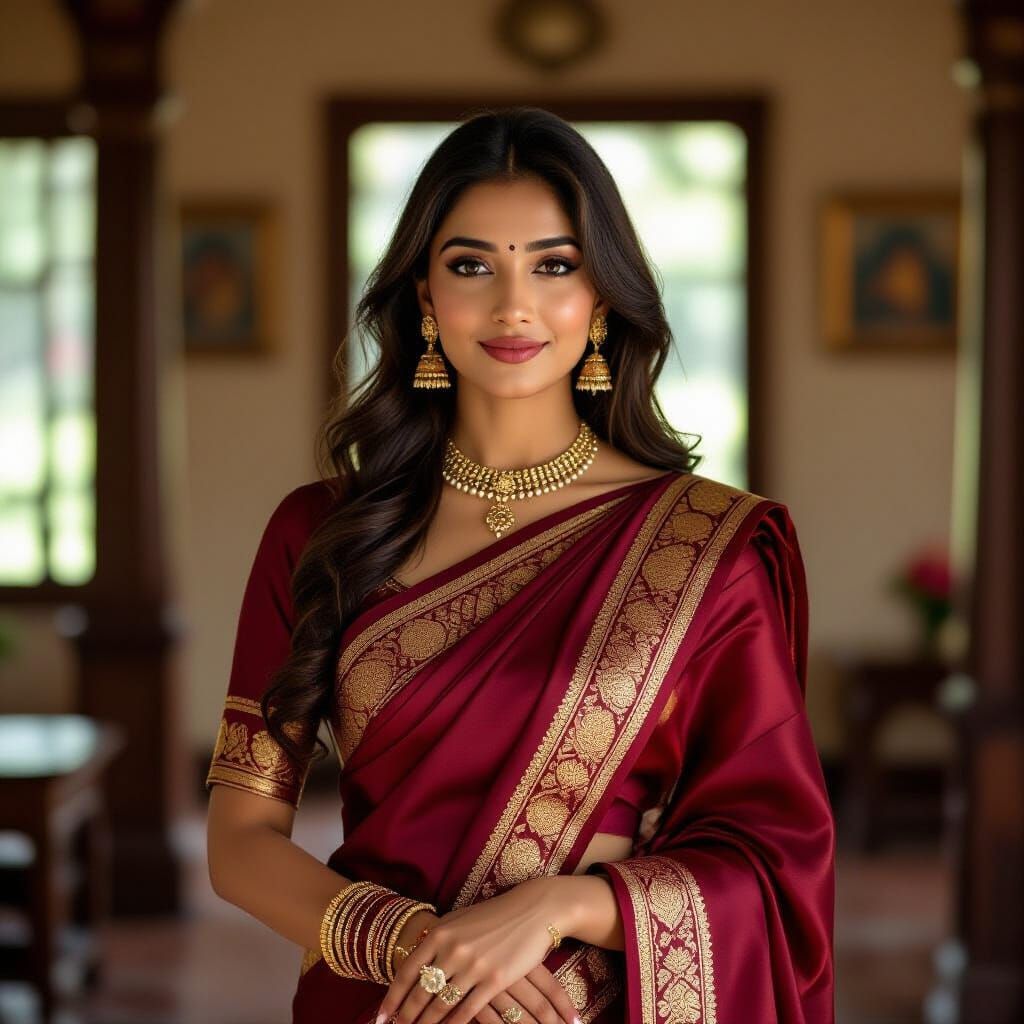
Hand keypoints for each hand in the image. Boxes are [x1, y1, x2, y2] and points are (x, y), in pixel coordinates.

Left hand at [378, 877, 578, 1023]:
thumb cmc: (494, 915)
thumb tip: (416, 958)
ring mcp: (473, 965)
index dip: (392, 998)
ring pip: (440, 1005)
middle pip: (421, 992)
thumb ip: (438, 938)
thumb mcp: (460, 920)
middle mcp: (452, 949)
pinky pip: (466, 1011)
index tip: (381, 1017)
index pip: (407, 971)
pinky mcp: (494, 980)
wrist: (532, 911)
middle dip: (405, 1017)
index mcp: (441, 932)